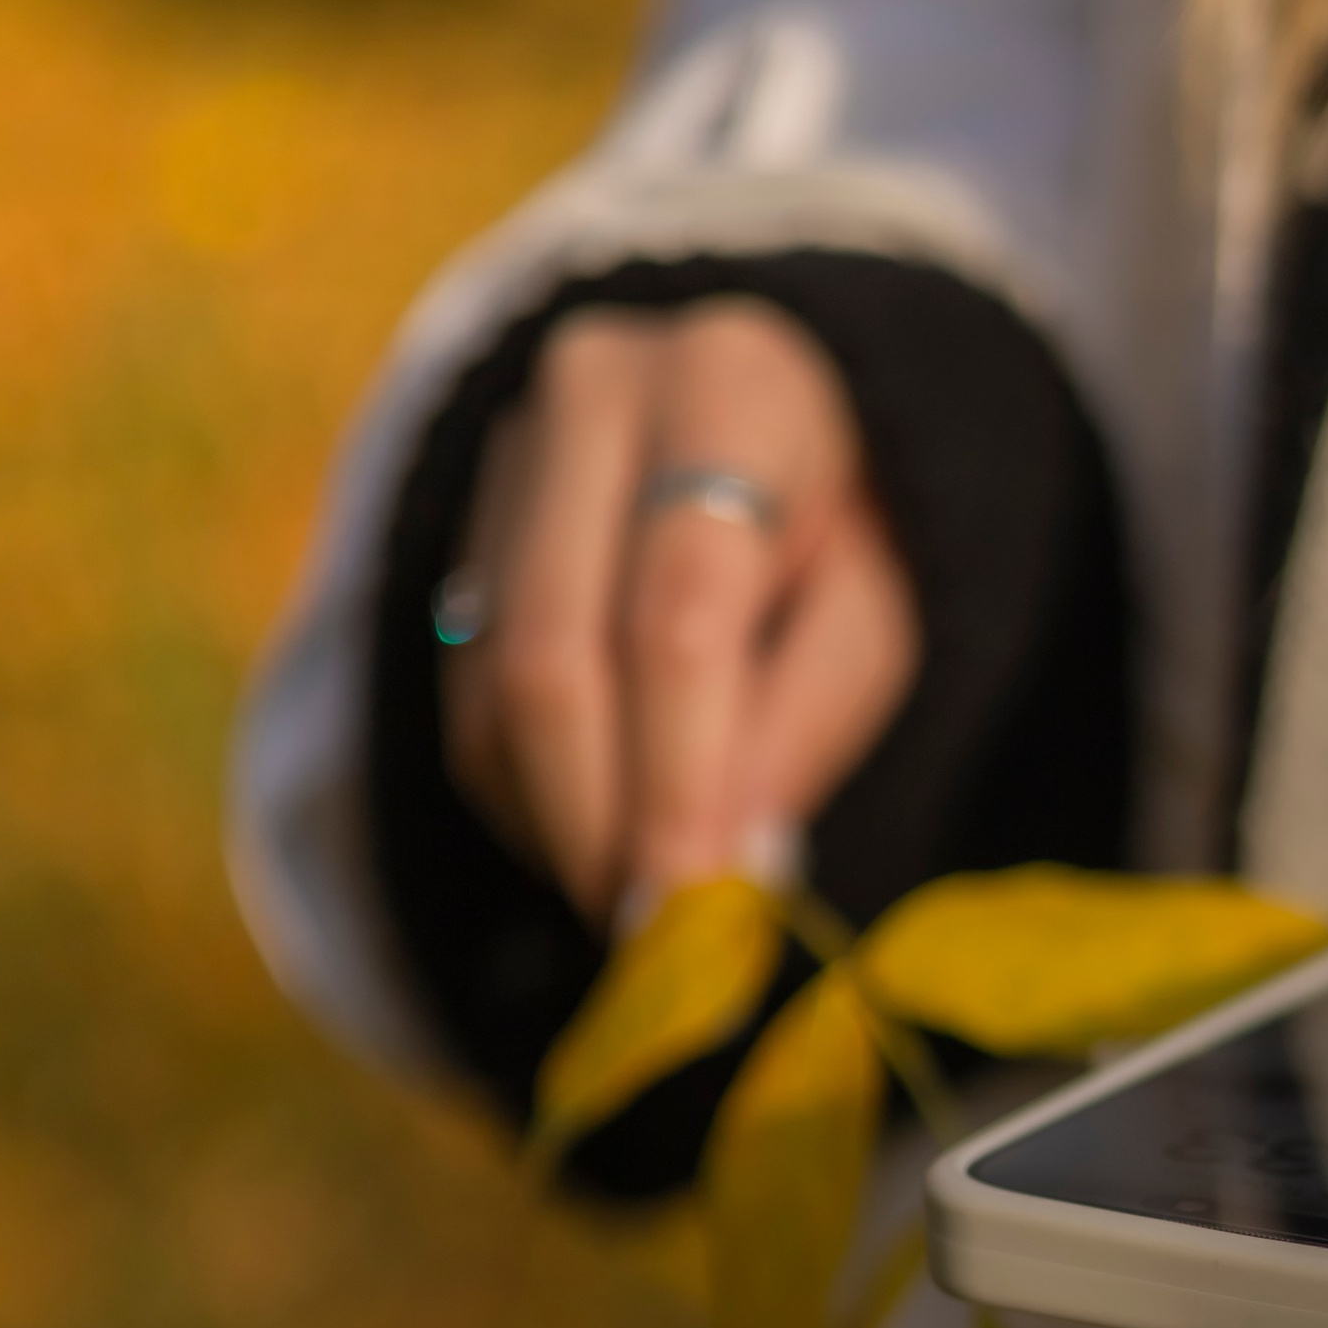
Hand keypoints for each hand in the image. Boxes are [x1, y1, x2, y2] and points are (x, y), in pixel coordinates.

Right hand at [441, 298, 923, 926]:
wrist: (756, 413)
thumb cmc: (838, 527)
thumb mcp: (874, 614)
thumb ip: (807, 725)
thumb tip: (728, 863)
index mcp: (730, 390)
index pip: (678, 612)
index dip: (675, 774)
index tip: (685, 904)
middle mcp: (595, 393)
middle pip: (555, 653)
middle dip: (597, 820)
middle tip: (646, 937)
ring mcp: (506, 449)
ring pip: (490, 682)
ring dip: (554, 820)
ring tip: (632, 895)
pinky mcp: (453, 516)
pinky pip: (459, 687)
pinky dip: (519, 788)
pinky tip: (585, 830)